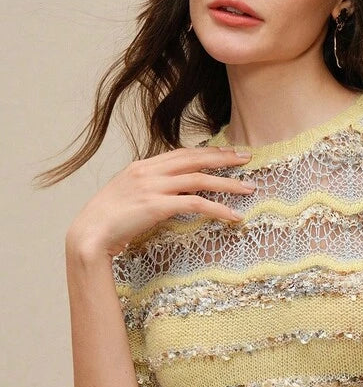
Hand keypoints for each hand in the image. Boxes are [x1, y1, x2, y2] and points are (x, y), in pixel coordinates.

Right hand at [65, 146, 255, 257]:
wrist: (89, 234)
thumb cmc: (107, 221)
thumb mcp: (128, 196)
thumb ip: (150, 189)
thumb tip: (171, 194)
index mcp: (142, 167)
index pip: (182, 153)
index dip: (207, 152)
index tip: (227, 152)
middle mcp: (149, 171)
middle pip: (194, 159)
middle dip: (224, 157)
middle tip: (248, 158)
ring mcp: (153, 187)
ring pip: (200, 179)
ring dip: (228, 183)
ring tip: (249, 188)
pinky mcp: (157, 206)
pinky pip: (196, 203)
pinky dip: (218, 209)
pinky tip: (233, 216)